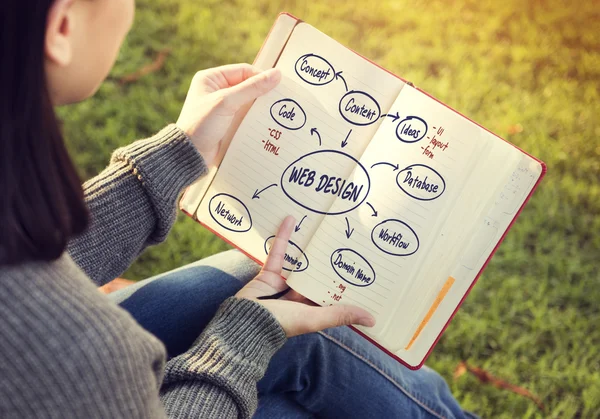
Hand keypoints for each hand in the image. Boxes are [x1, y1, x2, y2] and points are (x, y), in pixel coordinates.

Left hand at [176, 64, 280, 164]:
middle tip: (281, 100)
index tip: (278, 86)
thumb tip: (276, 74)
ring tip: (277, 112)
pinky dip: (256, 119)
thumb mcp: (226, 102)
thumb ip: (252, 88)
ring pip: (249, 102)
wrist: (190, 155)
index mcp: (211, 78)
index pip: (243, 71)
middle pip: (248, 86)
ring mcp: (223, 108)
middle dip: (263, 93)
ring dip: (261, 108)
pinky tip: (267, 123)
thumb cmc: (202, 124)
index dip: (261, 77)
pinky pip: (247, 116)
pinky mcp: (228, 122)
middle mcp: (217, 90)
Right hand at [236, 216, 375, 337]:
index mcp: (312, 309)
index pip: (332, 293)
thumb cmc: (282, 323)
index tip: (362, 267)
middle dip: (329, 260)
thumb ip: (341, 315)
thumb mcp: (315, 318)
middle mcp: (299, 296)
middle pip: (317, 275)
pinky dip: (284, 237)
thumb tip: (373, 320)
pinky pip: (279, 252)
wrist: (245, 322)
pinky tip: (291, 220)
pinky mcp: (268, 273)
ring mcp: (283, 284)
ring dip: (308, 246)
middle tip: (345, 239)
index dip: (346, 282)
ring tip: (322, 227)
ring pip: (300, 262)